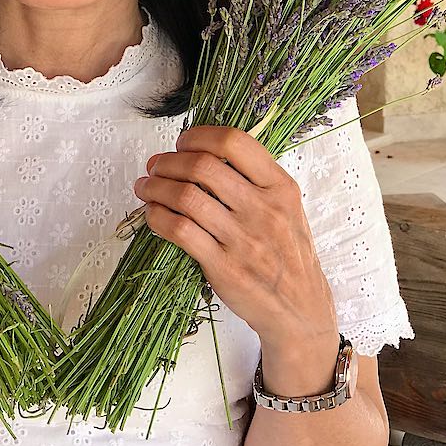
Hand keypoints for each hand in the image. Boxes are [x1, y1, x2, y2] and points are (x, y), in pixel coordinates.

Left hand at [132, 125, 337, 349]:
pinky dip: (157, 217)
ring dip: (155, 187)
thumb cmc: (287, 254)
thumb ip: (254, 179)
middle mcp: (264, 209)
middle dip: (168, 161)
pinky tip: (153, 214)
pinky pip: (179, 231)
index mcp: (280, 187)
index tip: (182, 143)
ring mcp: (243, 239)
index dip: (199, 136)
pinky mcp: (224, 266)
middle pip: (202, 166)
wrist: (300, 309)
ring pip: (185, 197)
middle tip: (155, 166)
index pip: (234, 143)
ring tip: (146, 187)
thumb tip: (201, 152)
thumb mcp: (287, 208)